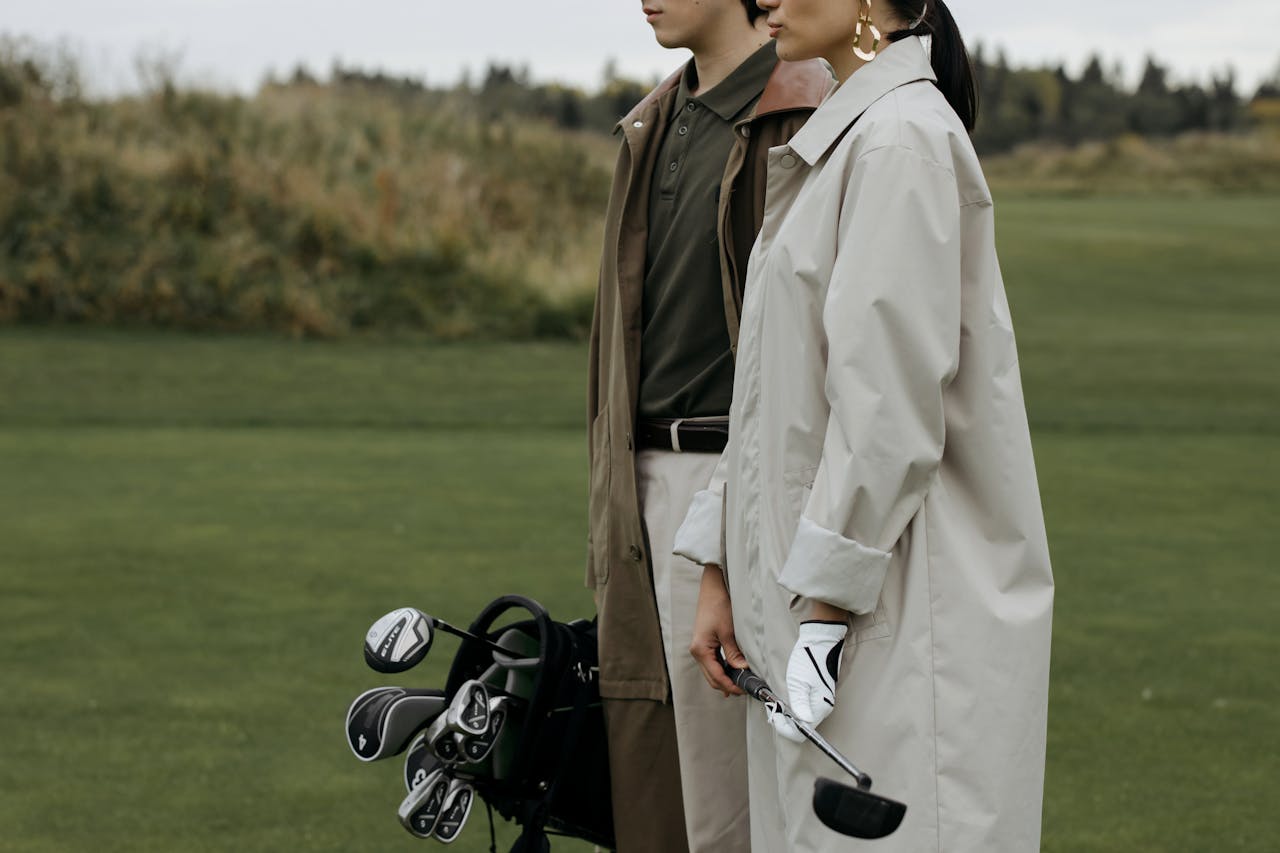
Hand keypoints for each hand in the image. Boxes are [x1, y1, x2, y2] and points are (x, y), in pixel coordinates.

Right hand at [689, 565, 747, 696]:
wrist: (713, 588)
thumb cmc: (719, 606)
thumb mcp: (729, 631)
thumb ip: (734, 653)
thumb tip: (742, 670)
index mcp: (700, 650)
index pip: (716, 676)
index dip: (730, 686)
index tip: (744, 691)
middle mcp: (697, 651)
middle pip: (712, 677)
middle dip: (727, 685)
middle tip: (745, 690)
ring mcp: (699, 647)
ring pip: (711, 671)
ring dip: (725, 678)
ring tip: (741, 682)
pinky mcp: (704, 643)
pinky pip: (712, 662)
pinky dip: (722, 669)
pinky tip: (733, 672)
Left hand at [770, 619, 848, 741]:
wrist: (819, 640)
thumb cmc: (808, 658)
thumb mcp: (798, 681)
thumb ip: (799, 703)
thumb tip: (802, 723)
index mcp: (820, 706)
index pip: (801, 732)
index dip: (784, 728)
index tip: (773, 716)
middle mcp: (822, 707)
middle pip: (801, 727)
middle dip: (784, 721)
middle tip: (771, 708)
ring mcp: (821, 701)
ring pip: (801, 719)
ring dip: (787, 715)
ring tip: (775, 702)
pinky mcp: (817, 695)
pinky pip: (804, 709)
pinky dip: (792, 708)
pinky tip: (784, 698)